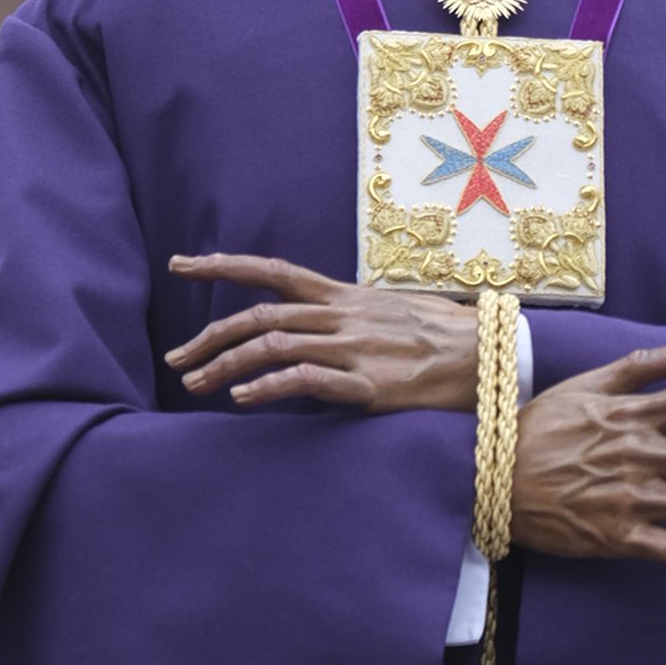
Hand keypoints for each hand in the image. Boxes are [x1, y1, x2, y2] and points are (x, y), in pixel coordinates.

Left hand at [165, 253, 477, 412]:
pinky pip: (308, 380)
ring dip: (225, 364)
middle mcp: (342, 315)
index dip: (223, 266)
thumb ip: (345, 315)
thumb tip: (312, 324)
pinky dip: (269, 386)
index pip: (272, 270)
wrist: (490, 355)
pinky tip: (243, 399)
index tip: (181, 264)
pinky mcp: (369, 384)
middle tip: (175, 359)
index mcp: (342, 295)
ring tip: (195, 384)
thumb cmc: (440, 334)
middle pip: (259, 316)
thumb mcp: (386, 311)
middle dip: (209, 335)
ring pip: (273, 346)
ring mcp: (354, 347)